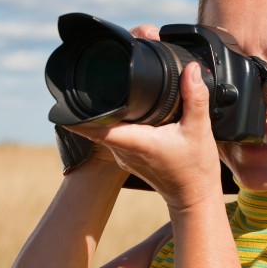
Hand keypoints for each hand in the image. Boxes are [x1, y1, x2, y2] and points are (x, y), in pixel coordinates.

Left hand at [66, 60, 220, 210]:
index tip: (66, 102)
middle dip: (96, 101)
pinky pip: (115, 135)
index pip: (96, 127)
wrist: (194, 198)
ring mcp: (124, 156)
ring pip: (106, 129)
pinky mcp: (129, 158)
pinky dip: (118, 122)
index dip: (78, 115)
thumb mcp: (200, 129)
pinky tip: (131, 112)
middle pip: (97, 123)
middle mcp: (124, 150)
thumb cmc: (195, 169)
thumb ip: (195, 96)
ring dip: (107, 112)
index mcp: (136, 142)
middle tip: (100, 80)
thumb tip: (191, 69)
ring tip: (116, 92)